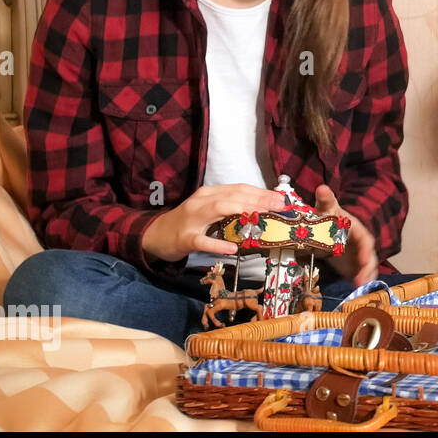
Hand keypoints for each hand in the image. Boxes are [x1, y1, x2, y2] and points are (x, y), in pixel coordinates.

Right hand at [142, 184, 285, 262]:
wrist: (155, 234)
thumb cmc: (187, 223)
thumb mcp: (209, 211)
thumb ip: (231, 208)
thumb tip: (261, 210)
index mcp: (210, 194)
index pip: (239, 189)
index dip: (261, 192)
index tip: (282, 198)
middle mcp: (202, 201)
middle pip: (234, 196)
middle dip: (259, 199)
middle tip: (280, 206)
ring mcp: (192, 219)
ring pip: (219, 209)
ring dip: (243, 211)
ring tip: (263, 216)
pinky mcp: (185, 238)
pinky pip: (202, 241)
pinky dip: (218, 244)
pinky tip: (233, 248)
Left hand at [314, 184, 378, 285]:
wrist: (328, 228)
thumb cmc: (330, 217)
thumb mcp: (327, 209)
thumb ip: (326, 200)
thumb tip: (322, 188)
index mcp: (358, 230)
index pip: (366, 240)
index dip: (366, 251)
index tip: (364, 260)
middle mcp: (362, 245)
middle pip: (369, 258)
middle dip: (366, 270)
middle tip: (360, 282)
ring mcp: (359, 258)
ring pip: (366, 269)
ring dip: (364, 280)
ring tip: (359, 289)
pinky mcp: (353, 268)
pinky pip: (359, 277)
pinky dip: (358, 285)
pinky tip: (354, 293)